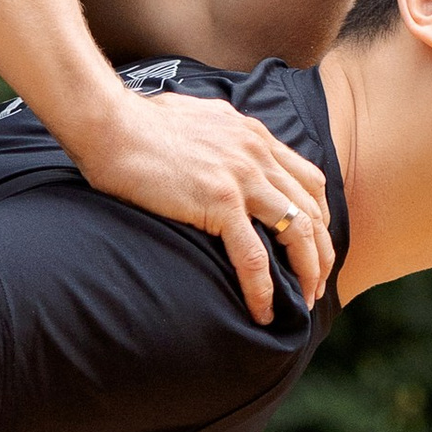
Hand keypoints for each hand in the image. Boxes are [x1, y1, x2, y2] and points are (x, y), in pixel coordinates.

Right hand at [68, 90, 334, 323]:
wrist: (110, 122)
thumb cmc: (136, 123)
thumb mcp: (195, 120)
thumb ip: (218, 138)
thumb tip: (215, 151)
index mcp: (253, 135)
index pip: (308, 180)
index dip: (318, 218)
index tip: (314, 246)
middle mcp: (257, 153)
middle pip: (312, 209)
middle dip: (322, 251)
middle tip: (317, 283)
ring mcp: (241, 176)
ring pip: (297, 232)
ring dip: (307, 272)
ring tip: (304, 302)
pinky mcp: (219, 201)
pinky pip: (254, 256)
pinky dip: (263, 288)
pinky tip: (263, 312)